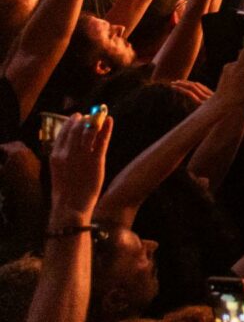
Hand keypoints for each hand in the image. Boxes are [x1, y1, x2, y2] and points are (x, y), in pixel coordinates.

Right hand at [47, 108, 109, 222]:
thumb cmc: (65, 190)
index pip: (63, 132)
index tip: (77, 116)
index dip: (71, 123)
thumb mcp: (58, 170)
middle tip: (91, 115)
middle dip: (85, 119)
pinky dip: (107, 128)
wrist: (70, 206)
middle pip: (77, 129)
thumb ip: (64, 156)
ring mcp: (82, 156)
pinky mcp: (96, 160)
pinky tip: (110, 120)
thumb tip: (71, 143)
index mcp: (55, 155)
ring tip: (101, 116)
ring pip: (89, 131)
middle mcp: (67, 153)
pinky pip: (102, 140)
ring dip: (96, 121)